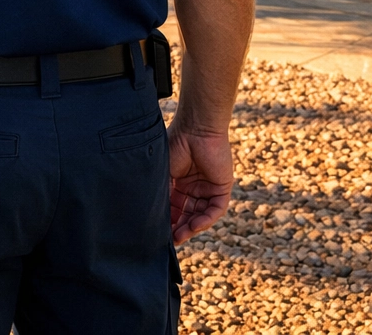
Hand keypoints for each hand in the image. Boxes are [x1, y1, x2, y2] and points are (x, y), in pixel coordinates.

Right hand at [167, 121, 233, 244]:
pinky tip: (194, 225)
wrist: (195, 130)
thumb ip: (160, 191)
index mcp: (178, 184)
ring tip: (180, 236)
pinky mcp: (222, 188)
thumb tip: (149, 213)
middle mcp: (193, 189)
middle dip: (178, 228)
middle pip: (186, 214)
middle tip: (169, 240)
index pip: (172, 208)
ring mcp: (208, 189)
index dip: (166, 221)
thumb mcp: (162, 172)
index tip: (157, 233)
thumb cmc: (174, 145)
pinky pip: (215, 209)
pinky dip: (205, 219)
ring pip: (200, 215)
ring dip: (191, 227)